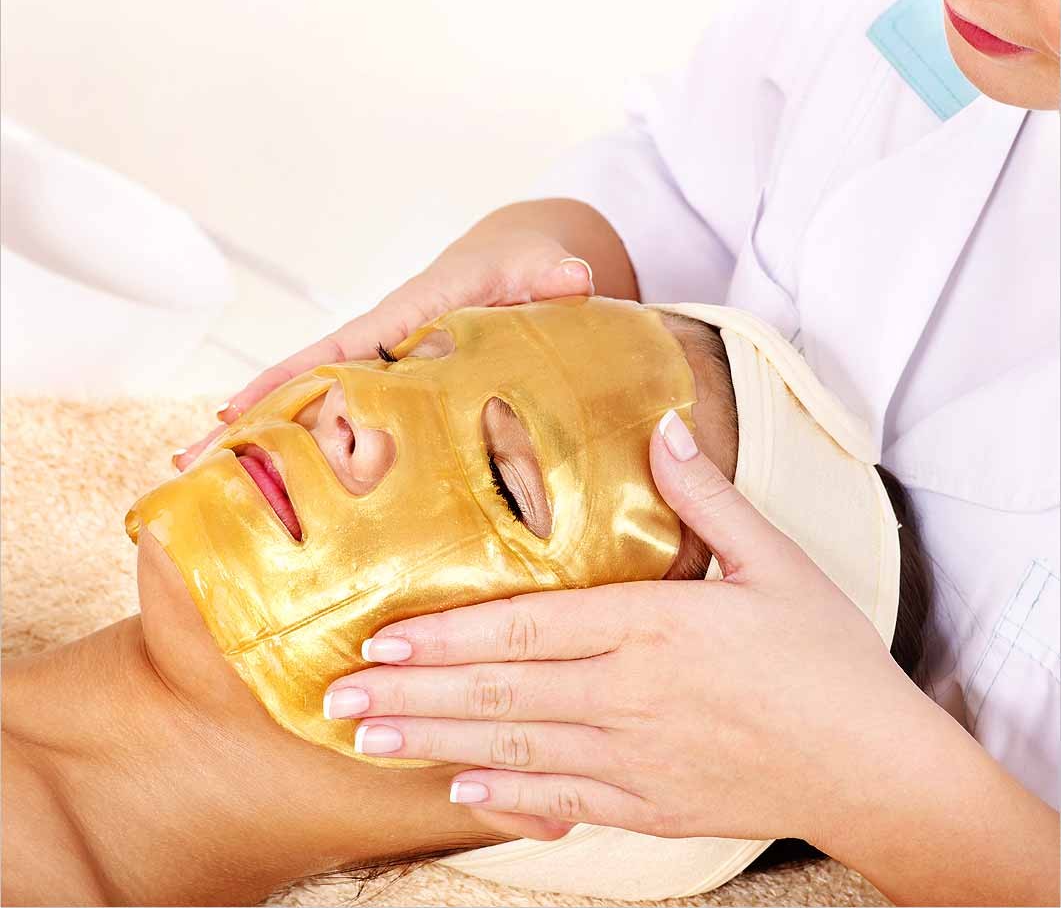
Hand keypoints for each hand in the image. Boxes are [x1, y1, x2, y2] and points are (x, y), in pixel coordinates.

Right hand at [174, 224, 594, 469]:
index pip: (334, 351)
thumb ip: (549, 277)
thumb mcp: (535, 268)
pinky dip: (312, 449)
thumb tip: (573, 280)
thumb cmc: (519, 266)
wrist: (517, 266)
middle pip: (305, 387)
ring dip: (266, 443)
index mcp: (403, 319)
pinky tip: (285, 488)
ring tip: (210, 489)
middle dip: (248, 422)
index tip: (230, 412)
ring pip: (317, 410)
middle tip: (187, 467)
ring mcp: (387, 374)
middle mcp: (382, 348)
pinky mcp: (401, 394)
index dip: (283, 382)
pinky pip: (351, 424)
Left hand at [323, 412, 932, 847]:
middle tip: (340, 693)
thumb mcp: (776, 562)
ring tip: (371, 738)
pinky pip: (565, 802)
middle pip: (502, 692)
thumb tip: (660, 428)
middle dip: (412, 693)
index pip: (529, 629)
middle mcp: (632, 696)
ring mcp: (638, 759)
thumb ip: (709, 498)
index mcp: (657, 628)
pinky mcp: (653, 806)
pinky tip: (461, 789)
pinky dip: (508, 796)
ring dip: (437, 743)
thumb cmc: (829, 660)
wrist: (875, 766)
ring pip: (517, 748)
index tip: (383, 635)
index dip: (448, 634)